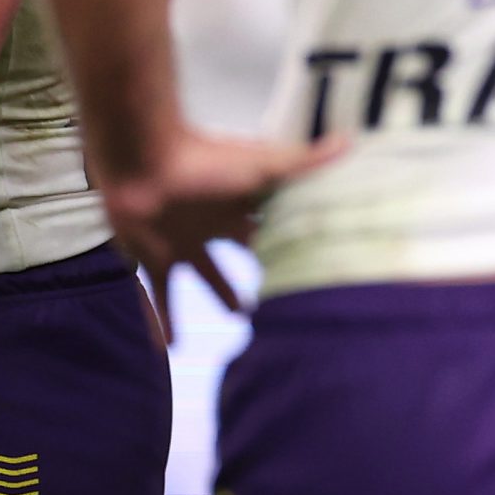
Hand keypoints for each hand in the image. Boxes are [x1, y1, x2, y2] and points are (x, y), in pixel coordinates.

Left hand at [100, 128, 345, 338]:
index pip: (272, 224)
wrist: (143, 162)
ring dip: (222, 293)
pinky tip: (171, 352)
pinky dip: (162, 323)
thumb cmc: (206, 160)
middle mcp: (215, 223)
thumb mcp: (262, 166)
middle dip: (263, 265)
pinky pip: (159, 296)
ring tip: (240, 317)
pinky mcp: (155, 257)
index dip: (292, 239)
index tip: (315, 258)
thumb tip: (350, 142)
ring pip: (206, 274)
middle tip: (283, 290)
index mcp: (241, 204)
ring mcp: (183, 241)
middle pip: (243, 250)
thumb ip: (304, 163)